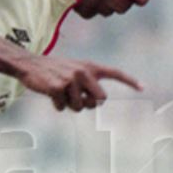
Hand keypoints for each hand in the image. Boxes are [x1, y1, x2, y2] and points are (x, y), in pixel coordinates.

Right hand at [17, 55, 141, 111]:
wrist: (30, 64)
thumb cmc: (53, 70)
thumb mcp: (74, 70)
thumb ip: (88, 82)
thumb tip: (97, 103)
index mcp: (89, 66)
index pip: (114, 72)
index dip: (129, 81)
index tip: (143, 88)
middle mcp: (83, 72)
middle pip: (100, 100)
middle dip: (90, 104)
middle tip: (78, 99)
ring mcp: (70, 80)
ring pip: (80, 107)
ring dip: (70, 105)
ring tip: (60, 93)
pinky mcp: (56, 88)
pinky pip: (63, 108)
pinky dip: (56, 105)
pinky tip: (50, 94)